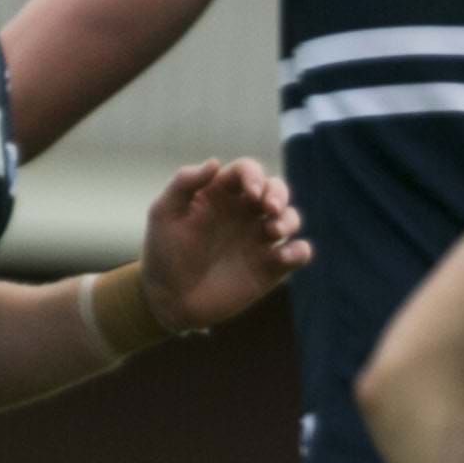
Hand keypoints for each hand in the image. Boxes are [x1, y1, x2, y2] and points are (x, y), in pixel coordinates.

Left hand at [138, 158, 312, 335]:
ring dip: (289, 220)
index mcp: (221, 194)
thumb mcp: (164, 213)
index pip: (248, 171)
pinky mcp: (272, 266)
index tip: (251, 193)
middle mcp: (245, 213)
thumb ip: (184, 183)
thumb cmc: (163, 253)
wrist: (170, 300)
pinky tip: (284, 256)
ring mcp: (260, 239)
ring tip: (272, 232)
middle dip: (279, 194)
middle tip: (269, 209)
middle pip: (276, 190)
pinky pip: (299, 252)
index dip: (254, 176)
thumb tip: (216, 162)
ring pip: (291, 218)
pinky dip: (300, 251)